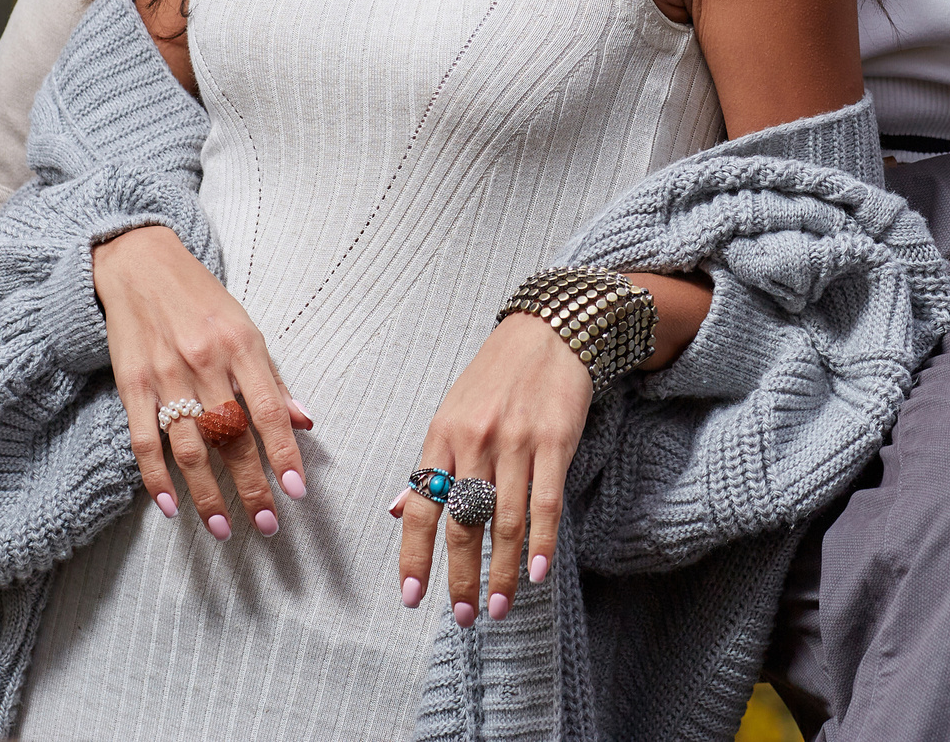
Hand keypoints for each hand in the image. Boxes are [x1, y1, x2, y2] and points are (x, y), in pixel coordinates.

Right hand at [94, 223, 309, 540]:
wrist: (140, 264)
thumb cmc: (201, 300)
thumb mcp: (247, 328)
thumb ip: (273, 379)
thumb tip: (305, 421)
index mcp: (241, 345)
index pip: (268, 410)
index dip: (284, 453)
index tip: (296, 492)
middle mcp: (204, 361)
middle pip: (230, 436)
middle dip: (250, 486)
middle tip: (267, 525)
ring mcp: (165, 375)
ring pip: (189, 447)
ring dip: (206, 494)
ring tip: (223, 528)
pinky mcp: (131, 384)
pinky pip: (144, 440)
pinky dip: (156, 478)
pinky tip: (170, 507)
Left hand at [399, 314, 591, 626]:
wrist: (550, 331)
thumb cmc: (497, 376)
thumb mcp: (451, 411)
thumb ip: (429, 464)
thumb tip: (395, 510)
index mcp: (442, 435)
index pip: (420, 506)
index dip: (414, 555)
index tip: (412, 597)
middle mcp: (476, 441)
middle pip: (463, 522)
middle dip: (460, 576)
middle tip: (461, 617)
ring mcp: (517, 442)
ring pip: (505, 520)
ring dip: (502, 571)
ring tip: (498, 607)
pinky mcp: (555, 441)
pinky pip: (546, 501)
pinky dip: (542, 541)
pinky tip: (538, 572)